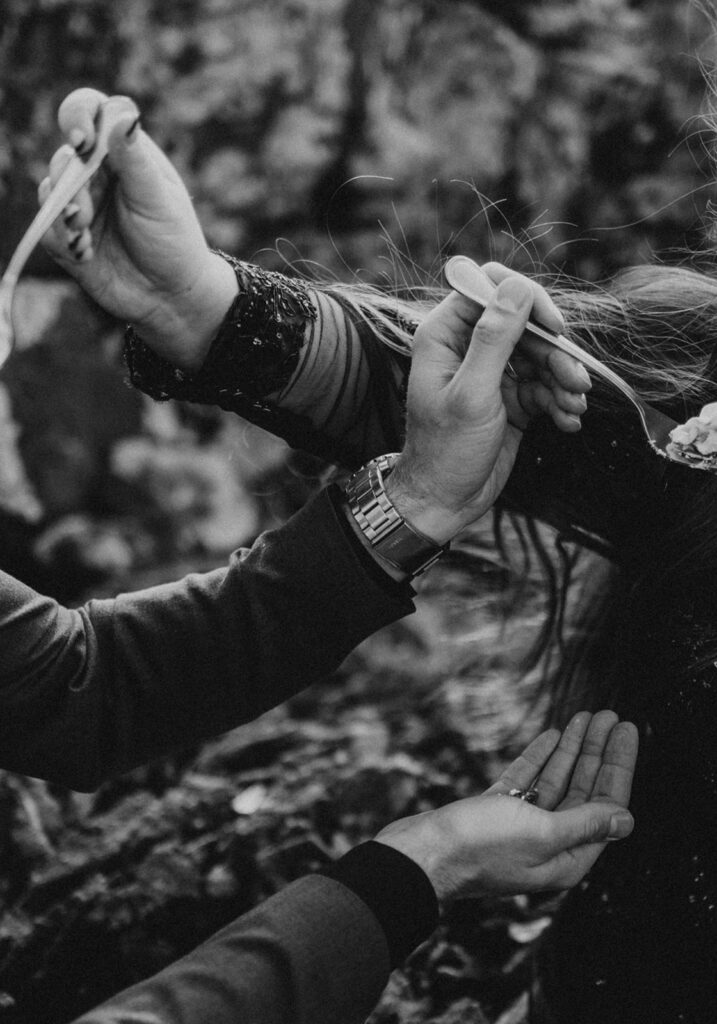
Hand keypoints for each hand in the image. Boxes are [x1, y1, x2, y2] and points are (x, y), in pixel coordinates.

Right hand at [40, 88, 236, 369]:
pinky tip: (86, 253)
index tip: (82, 142)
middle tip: (84, 210)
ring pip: (50, 190)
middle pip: (64, 156)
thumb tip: (123, 115)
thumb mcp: (159, 201)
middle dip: (70, 181)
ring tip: (85, 235)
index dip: (78, 115)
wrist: (171, 298)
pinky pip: (47, 229)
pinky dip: (62, 240)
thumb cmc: (175, 244)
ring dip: (65, 212)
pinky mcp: (68, 238)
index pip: (90, 111)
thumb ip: (136, 160)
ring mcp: (80, 205)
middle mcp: (98, 175)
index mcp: (124, 154)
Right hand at [375, 710, 636, 904]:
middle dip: (597, 752)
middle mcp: (548, 844)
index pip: (605, 804)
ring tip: (586, 717)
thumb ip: (584, 823)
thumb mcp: (541, 834)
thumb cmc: (480, 847)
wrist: (422, 853)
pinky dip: (539, 758)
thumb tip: (625, 820)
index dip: (617, 765)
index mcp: (566, 857)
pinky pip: (526, 781)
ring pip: (555, 782)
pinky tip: (552, 736)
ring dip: (572, 749)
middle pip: (582, 790)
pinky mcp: (495, 813)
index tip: (626, 730)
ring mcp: (520, 827)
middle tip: (611, 716)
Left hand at [386, 269, 590, 543]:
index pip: (490, 289)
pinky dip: (560, 401)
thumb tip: (517, 288)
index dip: (526, 301)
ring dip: (564, 380)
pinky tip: (568, 422)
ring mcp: (492, 373)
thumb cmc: (446, 450)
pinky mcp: (511, 398)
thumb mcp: (472, 394)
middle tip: (577, 381)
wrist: (445, 501)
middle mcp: (468, 347)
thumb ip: (494, 339)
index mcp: (445, 336)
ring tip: (575, 408)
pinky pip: (545, 386)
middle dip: (554, 352)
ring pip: (541, 356)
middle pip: (525, 323)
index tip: (554, 327)